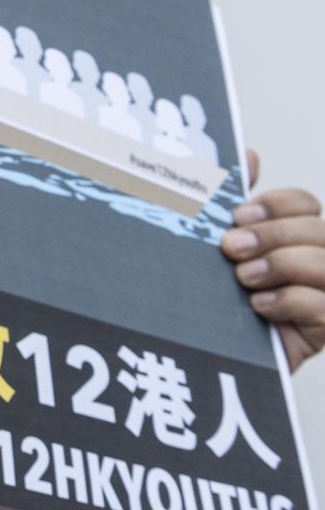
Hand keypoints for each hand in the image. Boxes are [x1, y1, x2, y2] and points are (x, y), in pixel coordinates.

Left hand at [222, 150, 324, 368]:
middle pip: (318, 230)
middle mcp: (313, 262)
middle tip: (231, 248)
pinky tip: (259, 307)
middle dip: (273, 235)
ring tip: (243, 278)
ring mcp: (323, 295)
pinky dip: (290, 301)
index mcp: (288, 237)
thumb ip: (227, 201)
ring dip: (281, 265)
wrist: (197, 354)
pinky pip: (324, 307)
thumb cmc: (207, 296)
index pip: (305, 204)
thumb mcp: (210, 245)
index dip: (277, 204)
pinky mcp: (324, 330)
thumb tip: (248, 155)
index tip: (237, 214)